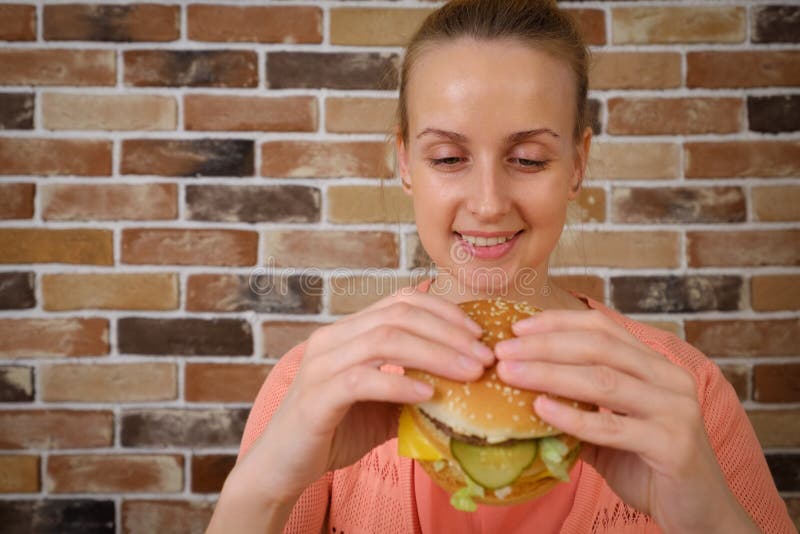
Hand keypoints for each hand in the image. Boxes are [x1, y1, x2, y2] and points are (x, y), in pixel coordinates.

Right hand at [233, 290, 492, 504]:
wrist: (283, 466)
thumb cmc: (336, 431)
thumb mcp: (383, 403)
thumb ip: (412, 382)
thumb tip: (463, 377)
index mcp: (348, 332)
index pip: (401, 301)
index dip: (444, 311)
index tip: (479, 334)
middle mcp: (332, 339)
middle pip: (398, 315)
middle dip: (449, 332)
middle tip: (485, 356)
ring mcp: (321, 365)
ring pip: (384, 340)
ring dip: (435, 354)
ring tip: (470, 373)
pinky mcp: (316, 397)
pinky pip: (363, 379)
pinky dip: (400, 383)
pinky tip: (429, 394)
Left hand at [493, 310, 757, 533]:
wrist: (699, 513)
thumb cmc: (648, 467)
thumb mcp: (607, 431)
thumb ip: (577, 408)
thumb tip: (521, 389)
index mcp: (654, 367)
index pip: (603, 328)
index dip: (558, 322)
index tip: (517, 327)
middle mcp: (668, 379)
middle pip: (599, 347)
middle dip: (545, 345)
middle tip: (503, 351)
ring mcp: (675, 410)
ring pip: (604, 380)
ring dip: (550, 373)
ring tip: (510, 374)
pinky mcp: (673, 445)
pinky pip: (614, 427)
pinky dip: (573, 417)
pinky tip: (540, 410)